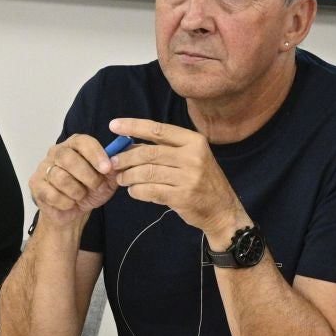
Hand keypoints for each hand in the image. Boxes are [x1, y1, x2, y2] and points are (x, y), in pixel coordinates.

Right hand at [29, 134, 117, 228]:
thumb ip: (115, 169)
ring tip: (81, 196)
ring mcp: (44, 167)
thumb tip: (120, 159)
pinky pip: (52, 194)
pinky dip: (66, 202)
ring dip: (77, 192)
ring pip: (60, 178)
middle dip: (87, 176)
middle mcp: (57, 152)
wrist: (73, 213)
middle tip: (97, 186)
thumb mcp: (107, 181)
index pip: (82, 142)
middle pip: (68, 158)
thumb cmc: (89, 191)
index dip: (95, 154)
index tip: (107, 169)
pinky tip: (69, 203)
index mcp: (74, 145)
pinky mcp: (36, 184)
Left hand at [108, 117, 245, 244]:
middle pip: (149, 152)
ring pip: (147, 172)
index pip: (158, 129)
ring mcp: (189, 177)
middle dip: (126, 157)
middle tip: (113, 163)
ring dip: (128, 176)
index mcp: (194, 141)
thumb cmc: (200, 181)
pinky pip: (150, 191)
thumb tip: (128, 146)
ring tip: (121, 179)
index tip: (114, 125)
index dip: (133, 126)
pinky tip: (134, 191)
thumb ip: (163, 150)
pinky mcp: (182, 196)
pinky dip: (137, 191)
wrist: (222, 210)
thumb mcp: (190, 158)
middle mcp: (193, 156)